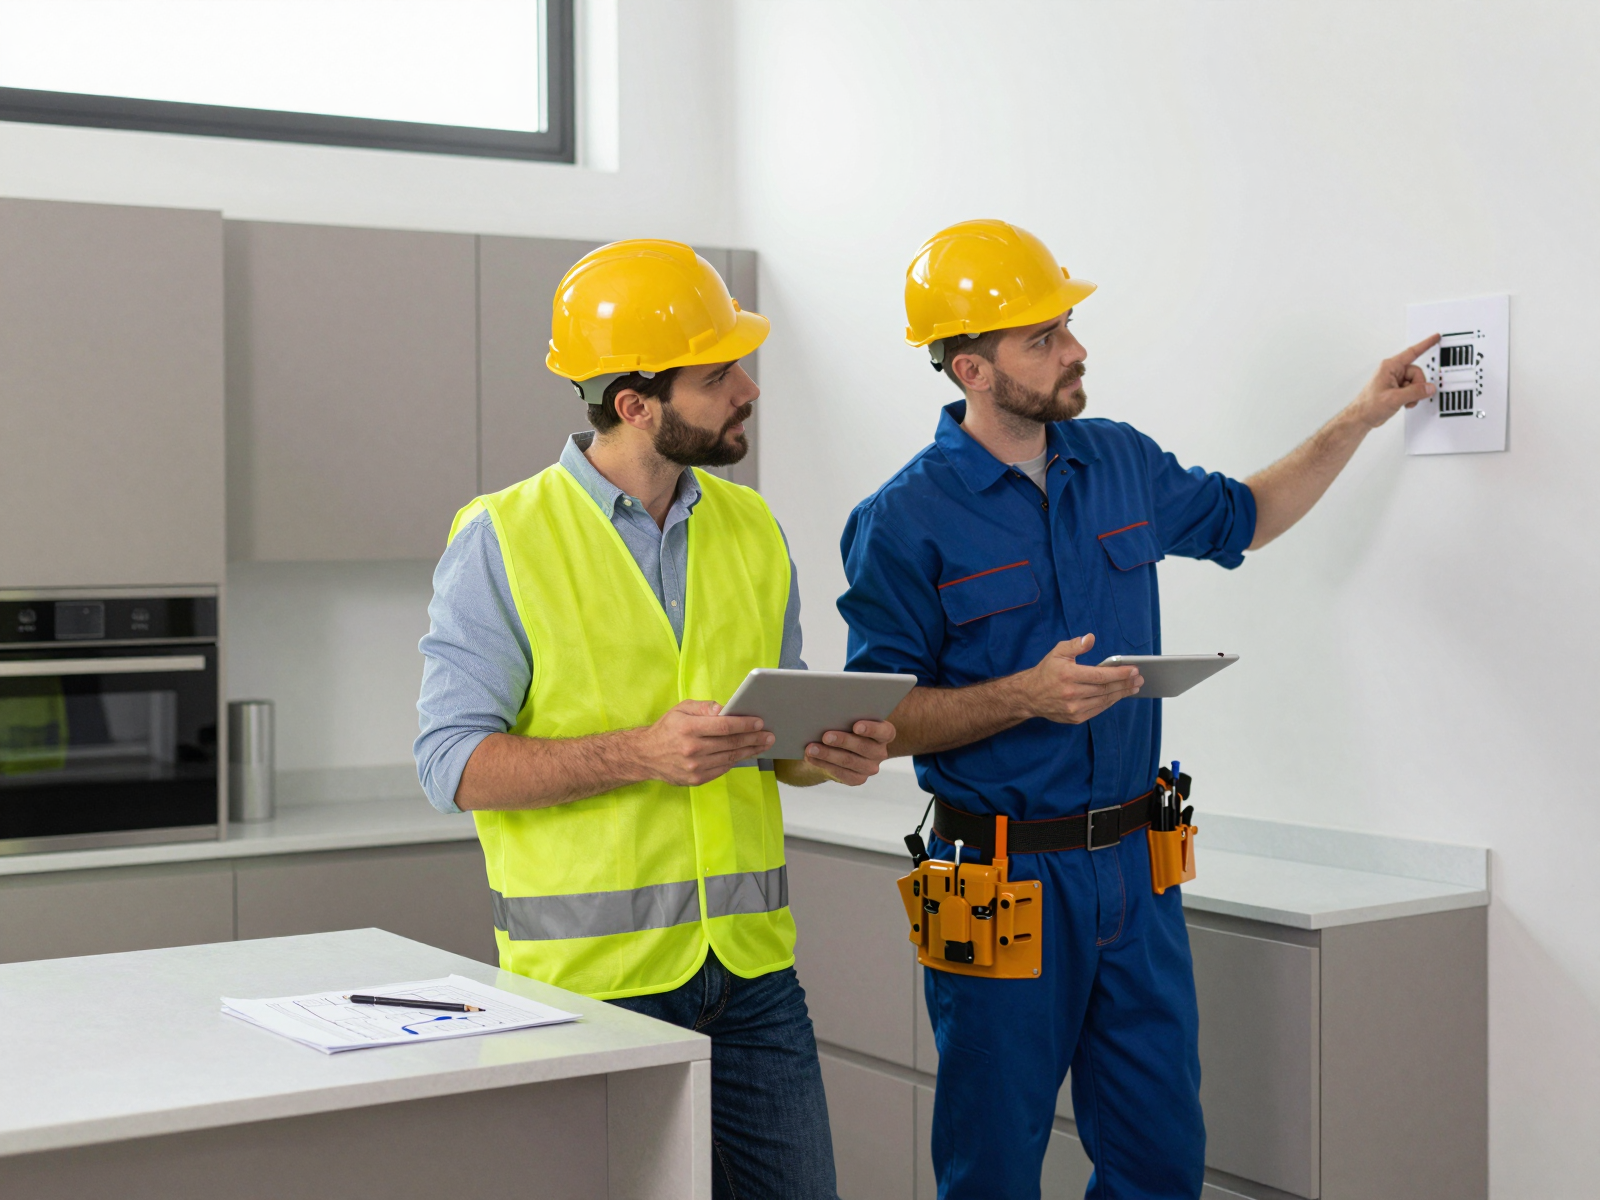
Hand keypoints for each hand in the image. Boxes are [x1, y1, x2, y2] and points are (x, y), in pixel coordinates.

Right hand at [629, 700, 774, 786]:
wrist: (645, 755)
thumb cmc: (666, 729)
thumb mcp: (681, 709)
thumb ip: (704, 708)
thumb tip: (726, 709)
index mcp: (688, 728)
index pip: (724, 726)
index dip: (744, 724)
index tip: (759, 722)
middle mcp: (692, 749)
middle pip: (730, 743)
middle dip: (753, 738)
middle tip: (769, 735)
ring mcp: (694, 767)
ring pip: (729, 758)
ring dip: (749, 751)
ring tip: (763, 744)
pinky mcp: (696, 779)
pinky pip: (722, 769)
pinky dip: (735, 761)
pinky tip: (745, 754)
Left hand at [802, 719, 895, 785]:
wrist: (842, 748)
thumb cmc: (847, 725)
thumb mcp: (850, 719)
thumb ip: (847, 716)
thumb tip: (829, 713)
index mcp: (885, 733)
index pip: (884, 731)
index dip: (871, 729)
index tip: (856, 726)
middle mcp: (880, 752)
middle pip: (863, 747)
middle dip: (843, 741)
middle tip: (826, 736)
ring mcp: (870, 767)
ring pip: (848, 761)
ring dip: (827, 754)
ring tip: (811, 749)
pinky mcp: (858, 779)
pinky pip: (841, 773)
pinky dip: (823, 764)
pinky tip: (811, 758)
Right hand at [1021, 633, 1142, 723]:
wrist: (1029, 695)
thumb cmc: (1046, 671)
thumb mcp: (1057, 652)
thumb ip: (1075, 645)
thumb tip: (1090, 638)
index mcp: (1068, 675)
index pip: (1100, 675)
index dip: (1119, 673)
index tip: (1134, 670)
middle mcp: (1071, 693)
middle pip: (1105, 689)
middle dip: (1125, 683)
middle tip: (1139, 678)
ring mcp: (1073, 708)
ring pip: (1104, 701)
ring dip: (1121, 694)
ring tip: (1134, 687)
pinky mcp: (1074, 718)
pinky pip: (1098, 710)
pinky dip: (1110, 702)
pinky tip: (1118, 696)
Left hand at [1349, 335, 1438, 428]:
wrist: (1362, 417)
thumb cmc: (1369, 405)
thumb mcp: (1394, 398)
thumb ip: (1415, 392)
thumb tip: (1429, 388)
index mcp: (1390, 366)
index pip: (1412, 352)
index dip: (1425, 344)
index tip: (1435, 337)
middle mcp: (1393, 371)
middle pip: (1417, 372)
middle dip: (1417, 386)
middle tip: (1410, 396)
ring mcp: (1395, 380)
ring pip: (1416, 382)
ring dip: (1414, 393)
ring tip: (1404, 401)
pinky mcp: (1397, 389)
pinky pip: (1412, 389)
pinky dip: (1412, 397)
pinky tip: (1404, 403)